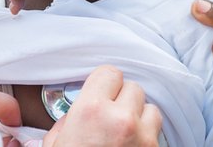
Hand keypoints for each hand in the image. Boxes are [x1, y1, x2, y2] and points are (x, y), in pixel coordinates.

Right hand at [44, 66, 162, 146]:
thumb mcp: (55, 144)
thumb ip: (66, 123)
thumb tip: (73, 118)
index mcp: (91, 111)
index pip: (109, 72)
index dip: (103, 83)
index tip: (100, 91)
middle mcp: (120, 120)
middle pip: (132, 87)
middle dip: (121, 99)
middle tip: (109, 115)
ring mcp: (143, 137)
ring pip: (150, 108)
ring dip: (138, 115)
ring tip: (123, 130)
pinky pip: (157, 131)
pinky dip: (147, 132)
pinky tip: (132, 142)